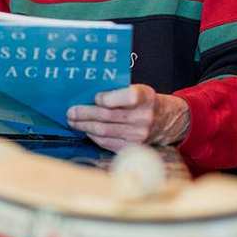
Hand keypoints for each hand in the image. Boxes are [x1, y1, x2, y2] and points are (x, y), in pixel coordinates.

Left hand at [66, 84, 189, 151]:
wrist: (166, 120)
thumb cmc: (144, 101)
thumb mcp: (138, 89)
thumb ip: (118, 90)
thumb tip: (86, 92)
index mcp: (145, 97)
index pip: (127, 97)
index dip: (108, 98)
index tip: (95, 97)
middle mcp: (143, 117)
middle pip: (108, 116)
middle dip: (85, 114)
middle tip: (70, 112)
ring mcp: (139, 134)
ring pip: (104, 131)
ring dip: (85, 126)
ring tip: (73, 121)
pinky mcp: (133, 147)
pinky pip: (107, 143)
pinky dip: (93, 136)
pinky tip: (86, 130)